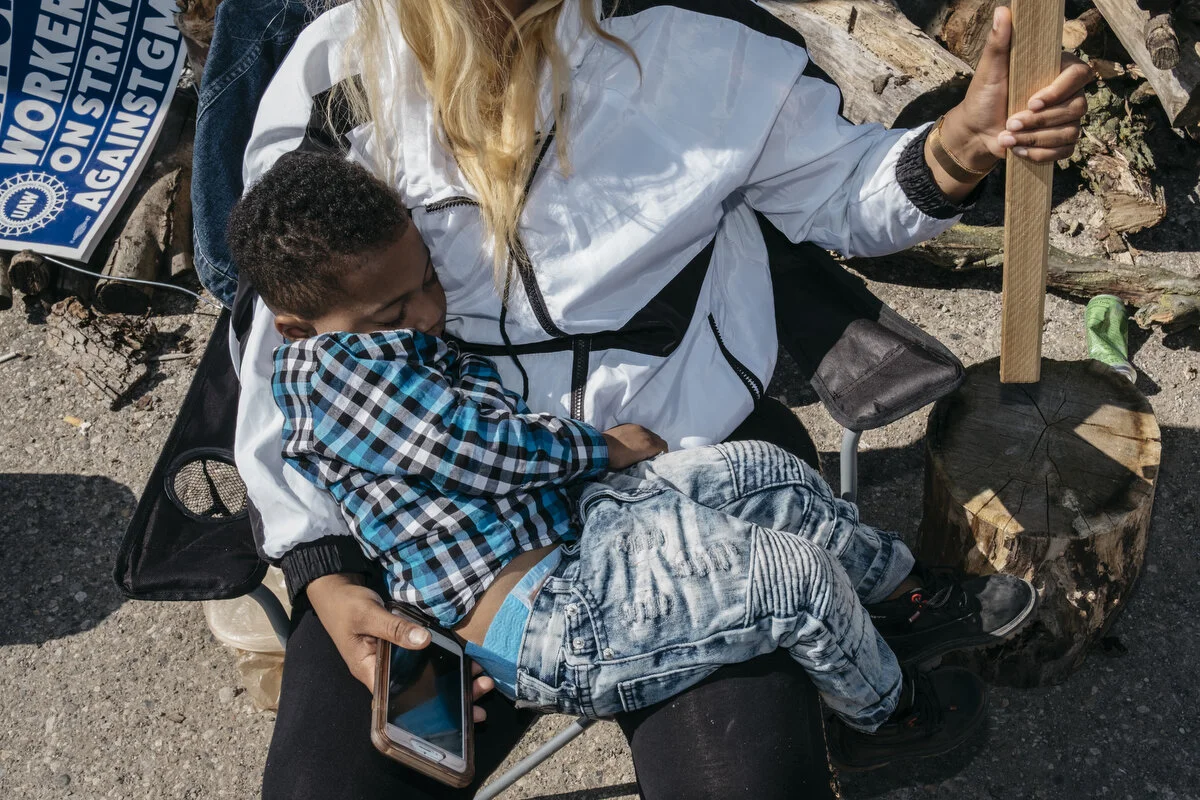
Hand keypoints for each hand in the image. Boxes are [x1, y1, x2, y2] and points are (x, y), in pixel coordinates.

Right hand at [306, 572, 495, 721]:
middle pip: (419, 692)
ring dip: (452, 679)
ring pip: (425, 677)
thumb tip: (424, 640)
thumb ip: (394, 628)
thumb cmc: (344, 605)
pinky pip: (424, 659)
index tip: (460, 711)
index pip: (402, 701)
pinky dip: (444, 661)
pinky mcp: (400, 646)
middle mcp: (383, 672)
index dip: (430, 710)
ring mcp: (392, 660)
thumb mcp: (368, 615)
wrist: (335, 588)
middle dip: (452, 696)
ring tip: (482, 680)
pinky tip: (465, 660)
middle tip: (482, 691)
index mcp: (370, 672)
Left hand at [602, 423, 666, 468]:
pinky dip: (641, 435)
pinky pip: (641, 430)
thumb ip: (646, 458)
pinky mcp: (629, 425)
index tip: (658, 459)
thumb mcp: (634, 463)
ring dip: (649, 440)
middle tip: (651, 454)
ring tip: (642, 448)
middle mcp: (645, 433)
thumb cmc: (617, 459)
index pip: (664, 447)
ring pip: (650, 433)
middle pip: (659, 439)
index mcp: (648, 444)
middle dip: (657, 447)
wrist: (600, 447)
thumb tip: (651, 458)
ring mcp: (637, 427)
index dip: (663, 454)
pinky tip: (634, 441)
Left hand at [939, 6, 1093, 172]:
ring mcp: (1067, 119)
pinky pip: (1064, 151)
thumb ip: (999, 43)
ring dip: (1035, 139)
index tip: (1032, 101)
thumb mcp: (989, 70)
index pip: (1080, 74)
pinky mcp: (1060, 142)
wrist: (976, 132)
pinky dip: (1039, 154)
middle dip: (1040, 120)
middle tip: (1010, 123)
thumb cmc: (983, 97)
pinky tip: (1018, 151)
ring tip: (1008, 137)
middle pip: (1076, 108)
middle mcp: (1068, 94)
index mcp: (1056, 72)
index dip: (1059, 90)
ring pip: (1069, 131)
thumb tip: (1003, 11)